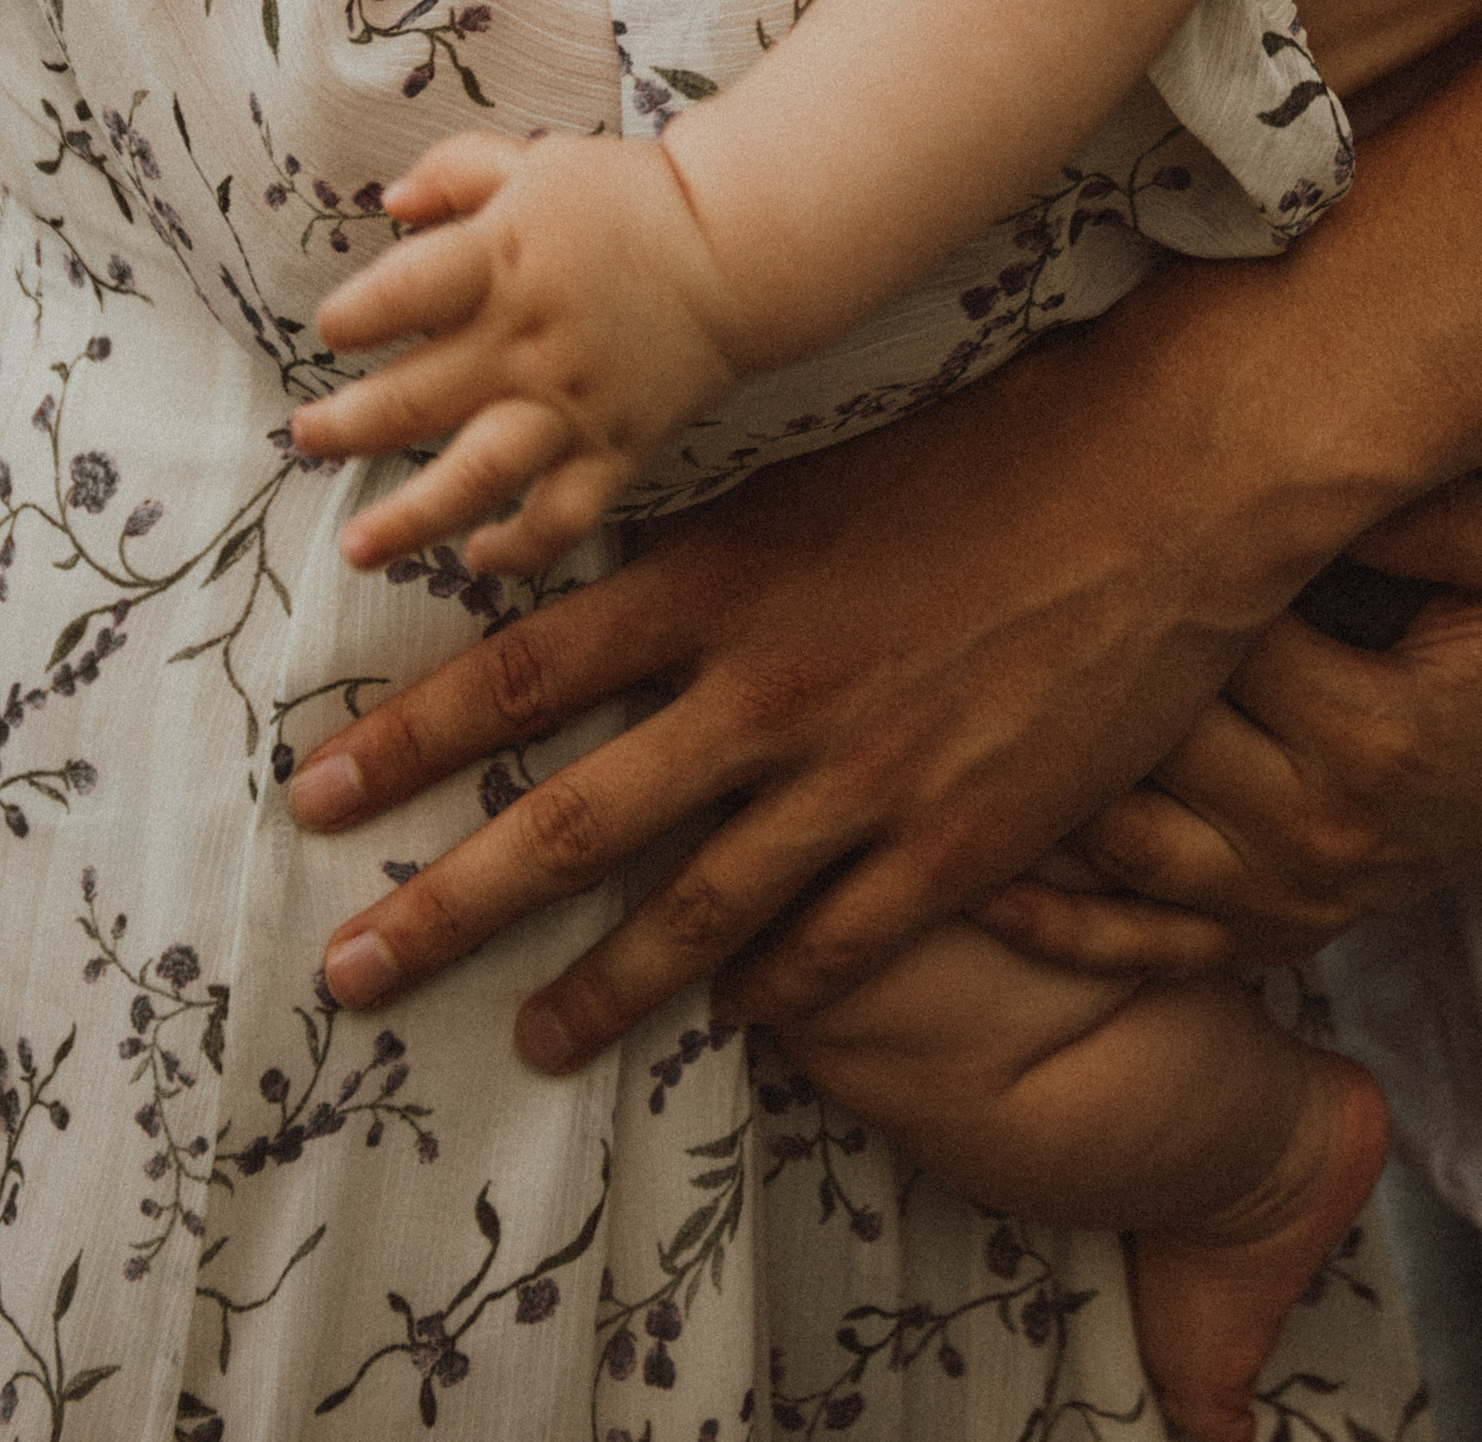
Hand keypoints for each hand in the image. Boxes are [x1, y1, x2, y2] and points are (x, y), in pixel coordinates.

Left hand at [284, 298, 1313, 1071]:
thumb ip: (714, 548)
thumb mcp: (820, 472)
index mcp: (720, 578)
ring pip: (689, 916)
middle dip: (440, 906)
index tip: (314, 794)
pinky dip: (772, 990)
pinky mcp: (955, 843)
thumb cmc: (998, 445)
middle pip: (566, 821)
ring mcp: (859, 779)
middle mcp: (764, 688)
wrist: (1167, 478)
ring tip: (525, 1037)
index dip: (405, 742)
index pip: (519, 671)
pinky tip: (735, 1017)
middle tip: (347, 970)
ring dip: (593, 988)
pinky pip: (834, 948)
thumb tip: (616, 577)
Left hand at [296, 129, 740, 576]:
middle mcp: (527, 341)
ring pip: (479, 475)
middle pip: (419, 396)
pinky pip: (563, 517)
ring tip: (356, 546)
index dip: (356, 315)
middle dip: (349, 425)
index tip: (329, 331)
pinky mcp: (613, 449)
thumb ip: (455, 173)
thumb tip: (390, 203)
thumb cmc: (625, 199)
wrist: (736, 247)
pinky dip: (521, 549)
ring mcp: (570, 404)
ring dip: (411, 518)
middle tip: (305, 439)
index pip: (407, 291)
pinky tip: (477, 558)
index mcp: (502, 259)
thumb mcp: (534, 161)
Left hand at [971, 481, 1481, 978]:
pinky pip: (1140, 948)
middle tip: (957, 612)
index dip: (1144, 572)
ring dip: (1025, 801)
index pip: (1216, 641)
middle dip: (1059, 678)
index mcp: (1369, 734)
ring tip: (928, 742)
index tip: (1071, 515)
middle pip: (1149, 743)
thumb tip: (1338, 470)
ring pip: (1120, 846)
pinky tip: (970, 886)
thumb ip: (1443, 515)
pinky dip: (1052, 924)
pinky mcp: (1267, 938)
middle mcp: (1314, 832)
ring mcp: (1284, 899)